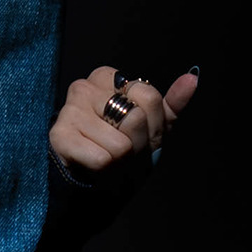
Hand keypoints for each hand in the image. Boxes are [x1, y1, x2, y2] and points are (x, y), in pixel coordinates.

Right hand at [50, 60, 197, 188]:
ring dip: (122, 161)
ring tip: (110, 158)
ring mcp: (69, 110)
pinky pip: (102, 159)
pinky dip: (105, 170)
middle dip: (138, 143)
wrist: (92, 175)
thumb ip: (172, 101)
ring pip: (120, 143)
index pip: (149, 97)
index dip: (153, 124)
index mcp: (107, 76)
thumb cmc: (123, 144)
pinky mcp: (60, 137)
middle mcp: (84, 87)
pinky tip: (95, 166)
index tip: (140, 131)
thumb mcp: (153, 123)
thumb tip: (192, 78)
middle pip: (135, 118)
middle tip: (126, 149)